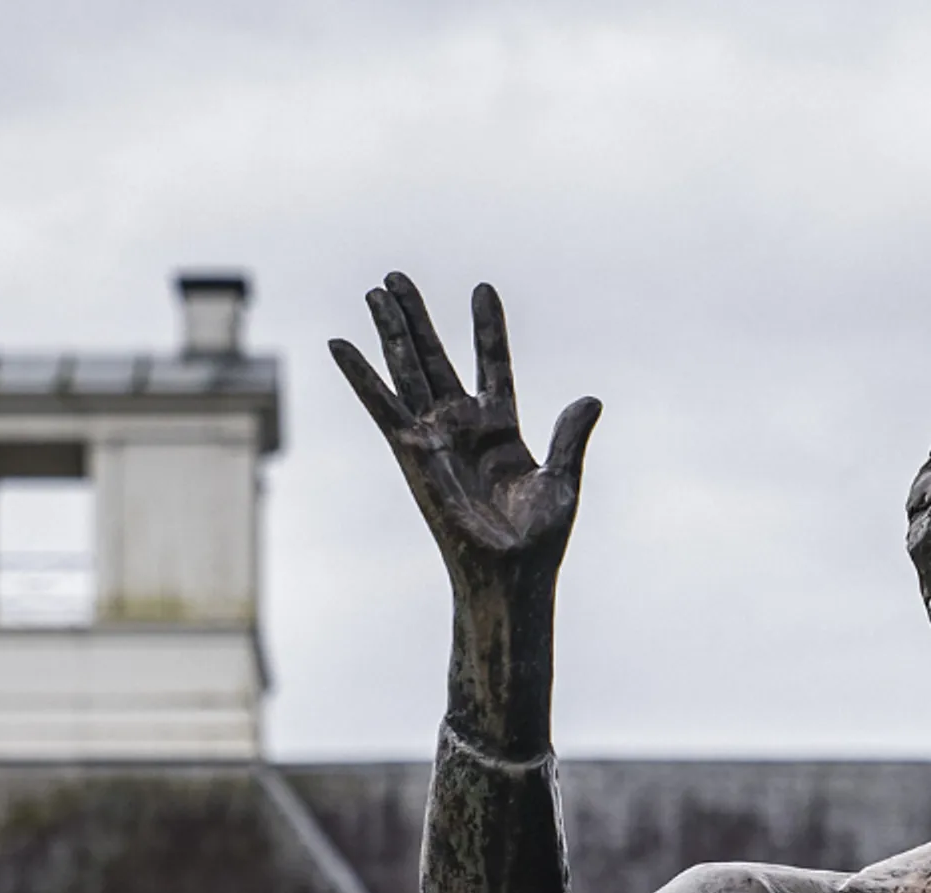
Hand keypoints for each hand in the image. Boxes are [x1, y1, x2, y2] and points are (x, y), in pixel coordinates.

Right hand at [332, 273, 600, 602]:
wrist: (511, 576)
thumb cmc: (537, 542)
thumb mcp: (562, 482)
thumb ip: (571, 437)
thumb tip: (590, 399)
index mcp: (502, 428)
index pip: (492, 365)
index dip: (487, 329)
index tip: (482, 289)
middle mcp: (463, 426)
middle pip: (435, 356)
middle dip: (417, 317)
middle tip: (396, 276)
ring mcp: (436, 436)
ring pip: (408, 369)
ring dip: (391, 329)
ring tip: (376, 290)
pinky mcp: (413, 453)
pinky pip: (382, 406)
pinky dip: (360, 375)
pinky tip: (340, 343)